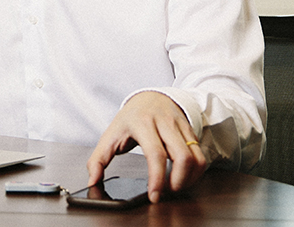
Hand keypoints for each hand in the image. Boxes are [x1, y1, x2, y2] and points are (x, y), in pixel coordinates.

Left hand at [86, 91, 207, 202]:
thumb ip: (98, 159)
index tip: (155, 195)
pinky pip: (200, 155)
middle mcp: (164, 123)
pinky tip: (184, 177)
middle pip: (182, 157)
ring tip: (175, 186)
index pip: (155, 154)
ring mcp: (180, 126)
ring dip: (189, 178)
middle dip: (178, 182)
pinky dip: (195, 171)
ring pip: (196, 157)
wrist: (150, 97)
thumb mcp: (110, 135)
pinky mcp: (191, 131)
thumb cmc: (130, 118)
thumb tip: (93, 179)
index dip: (157, 178)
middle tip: (166, 192)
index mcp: (142, 123)